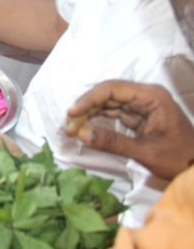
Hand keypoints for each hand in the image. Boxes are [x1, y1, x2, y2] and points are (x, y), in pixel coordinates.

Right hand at [65, 80, 193, 180]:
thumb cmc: (180, 159)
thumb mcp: (146, 153)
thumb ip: (113, 142)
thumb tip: (81, 134)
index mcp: (152, 97)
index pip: (113, 89)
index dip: (89, 99)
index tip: (72, 113)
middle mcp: (146, 95)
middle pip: (108, 93)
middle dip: (87, 107)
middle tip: (69, 124)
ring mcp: (142, 105)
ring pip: (108, 103)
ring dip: (90, 114)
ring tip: (73, 127)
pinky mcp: (138, 115)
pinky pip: (113, 113)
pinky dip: (98, 120)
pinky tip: (86, 127)